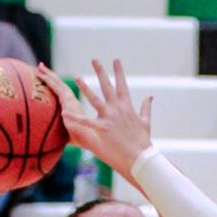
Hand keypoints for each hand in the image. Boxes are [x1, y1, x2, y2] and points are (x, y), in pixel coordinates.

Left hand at [52, 58, 151, 180]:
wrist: (141, 157)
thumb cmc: (143, 142)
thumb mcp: (145, 122)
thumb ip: (146, 106)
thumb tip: (150, 95)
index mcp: (127, 106)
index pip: (122, 85)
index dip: (119, 72)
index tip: (116, 59)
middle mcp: (118, 109)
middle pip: (107, 87)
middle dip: (101, 72)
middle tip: (94, 59)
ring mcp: (110, 118)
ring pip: (95, 99)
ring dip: (85, 88)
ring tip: (77, 77)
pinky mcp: (103, 129)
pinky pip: (86, 122)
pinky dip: (75, 118)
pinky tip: (65, 113)